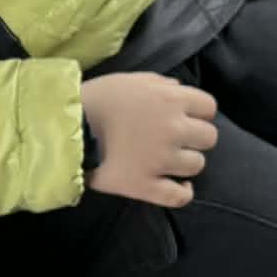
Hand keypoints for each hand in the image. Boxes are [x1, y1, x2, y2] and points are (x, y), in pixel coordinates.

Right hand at [81, 72, 217, 207]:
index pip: (209, 107)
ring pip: (197, 165)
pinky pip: (179, 196)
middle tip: (175, 139)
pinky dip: (182, 192)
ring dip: (185, 162)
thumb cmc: (97, 99)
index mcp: (171, 100)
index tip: (185, 117)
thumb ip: (160, 83)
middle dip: (194, 137)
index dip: (199, 112)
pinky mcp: (147, 185)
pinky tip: (178, 186)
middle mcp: (173, 129)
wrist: (67, 127)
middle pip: (209, 138)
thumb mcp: (129, 80)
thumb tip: (180, 90)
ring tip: (168, 160)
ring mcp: (162, 160)